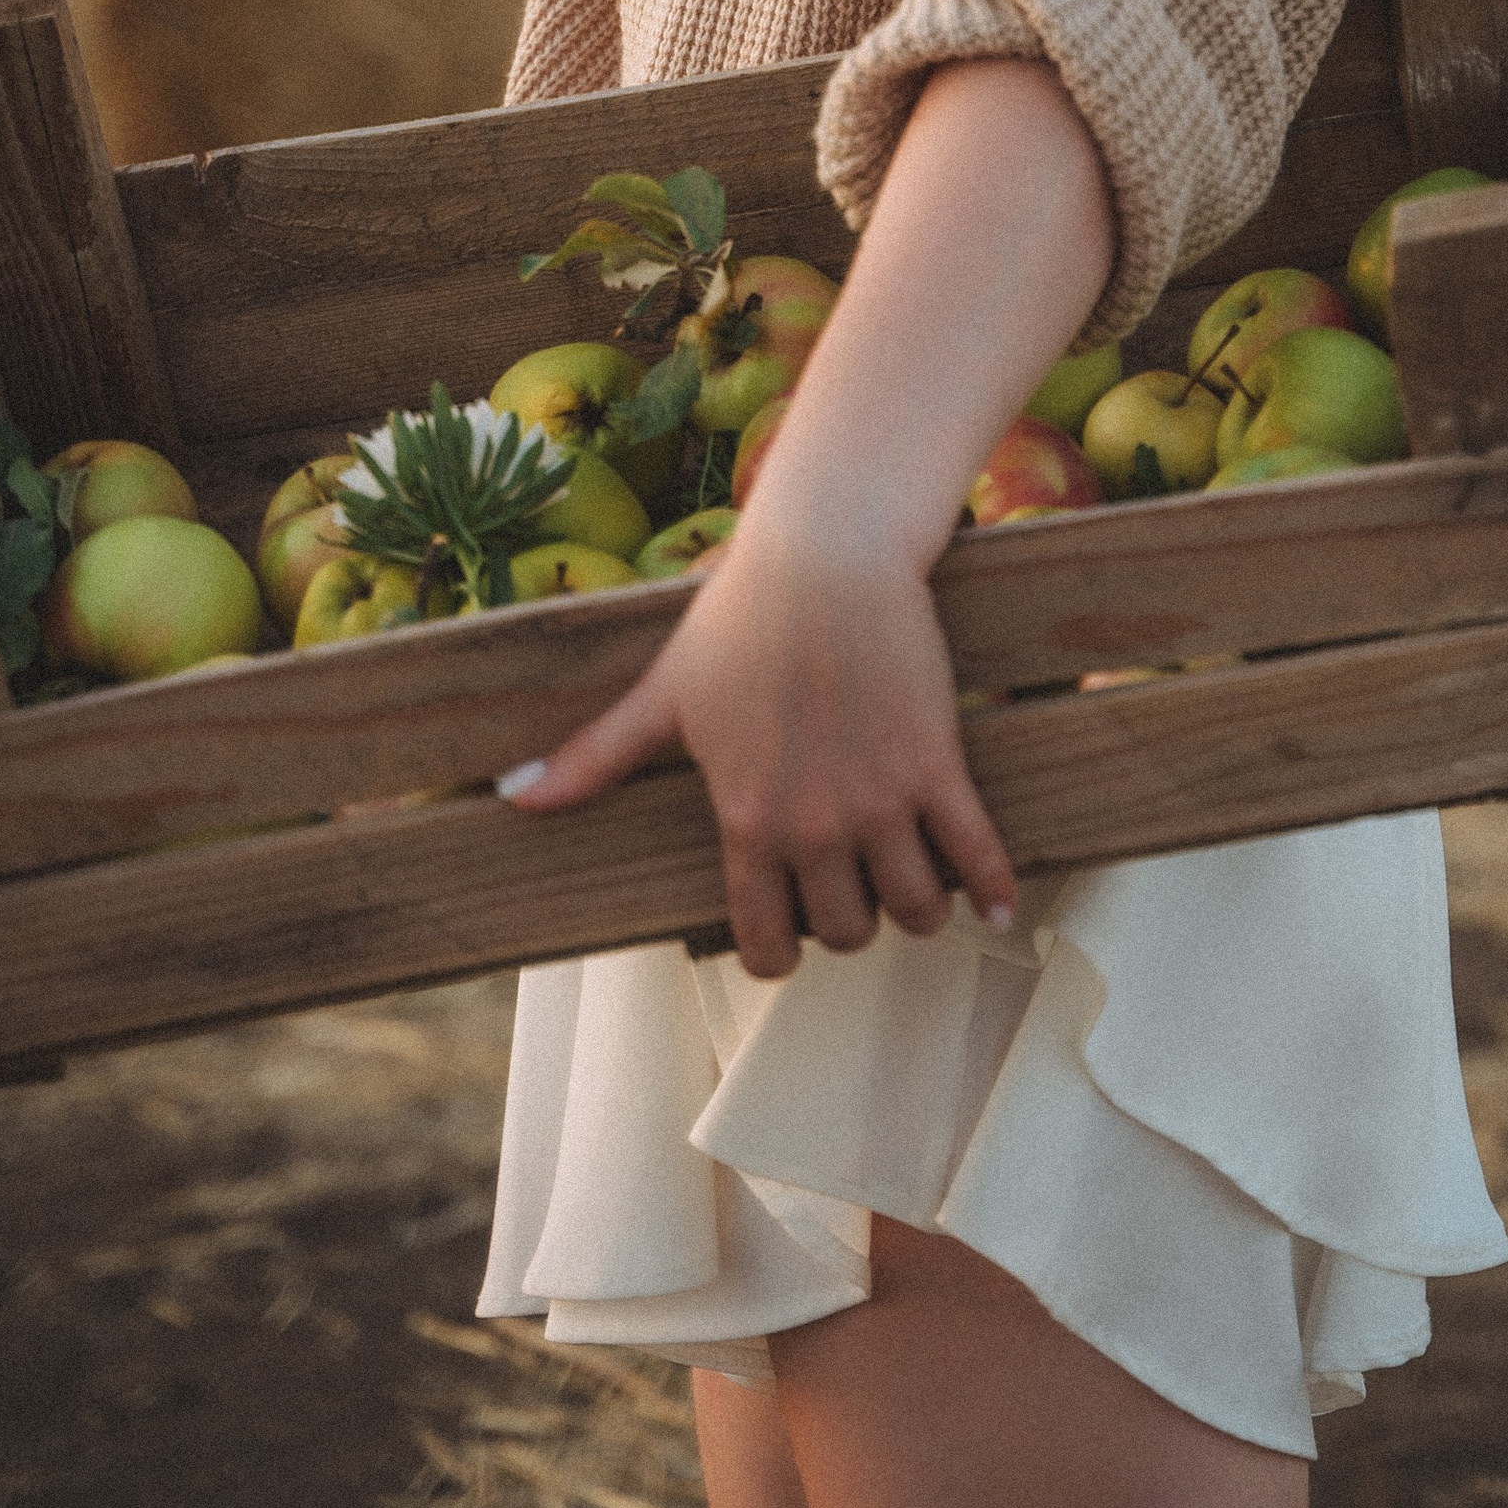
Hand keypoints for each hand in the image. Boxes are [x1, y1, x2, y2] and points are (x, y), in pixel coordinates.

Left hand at [496, 494, 1016, 979]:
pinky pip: (976, 854)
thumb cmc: (737, 618)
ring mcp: (879, 801)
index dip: (781, 952)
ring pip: (915, 908)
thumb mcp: (662, 696)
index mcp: (745, 820)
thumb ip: (592, 758)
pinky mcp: (935, 766)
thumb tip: (510, 795)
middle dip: (852, 922)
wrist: (825, 555)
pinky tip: (998, 901)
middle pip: (847, 931)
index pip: (764, 941)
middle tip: (855, 889)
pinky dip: (993, 886)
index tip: (792, 935)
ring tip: (919, 886)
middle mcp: (813, 826)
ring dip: (920, 908)